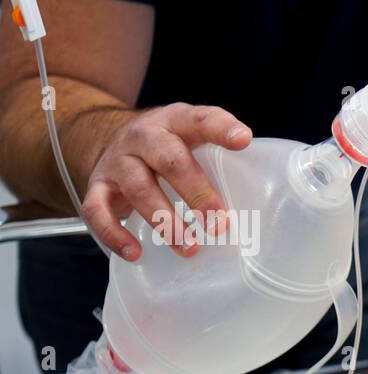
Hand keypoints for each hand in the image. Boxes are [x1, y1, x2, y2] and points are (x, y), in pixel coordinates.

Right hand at [82, 103, 252, 260]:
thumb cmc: (169, 147)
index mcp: (176, 122)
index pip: (200, 120)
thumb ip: (222, 156)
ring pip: (138, 188)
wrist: (108, 139)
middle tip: (219, 224)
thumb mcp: (193, 138)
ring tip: (189, 247)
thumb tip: (264, 196)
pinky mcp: (97, 186)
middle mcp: (144, 137)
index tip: (243, 140)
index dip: (221, 128)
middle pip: (169, 160)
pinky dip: (114, 233)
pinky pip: (97, 210)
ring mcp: (118, 162)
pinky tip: (136, 253)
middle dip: (197, 193)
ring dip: (164, 220)